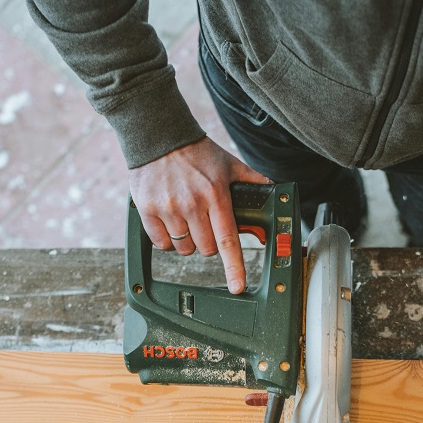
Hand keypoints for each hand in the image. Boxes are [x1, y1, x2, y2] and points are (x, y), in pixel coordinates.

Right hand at [129, 136, 268, 293]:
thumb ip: (252, 178)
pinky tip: (170, 222)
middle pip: (205, 249)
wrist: (158, 136)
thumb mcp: (228, 162)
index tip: (237, 286)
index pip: (227, 240)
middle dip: (208, 242)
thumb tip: (274, 188)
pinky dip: (167, 239)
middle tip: (205, 223)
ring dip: (188, 241)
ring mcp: (168, 209)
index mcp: (215, 196)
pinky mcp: (147, 211)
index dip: (234, 267)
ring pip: (184, 248)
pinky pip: (161, 243)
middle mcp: (191, 204)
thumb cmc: (196, 151)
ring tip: (186, 219)